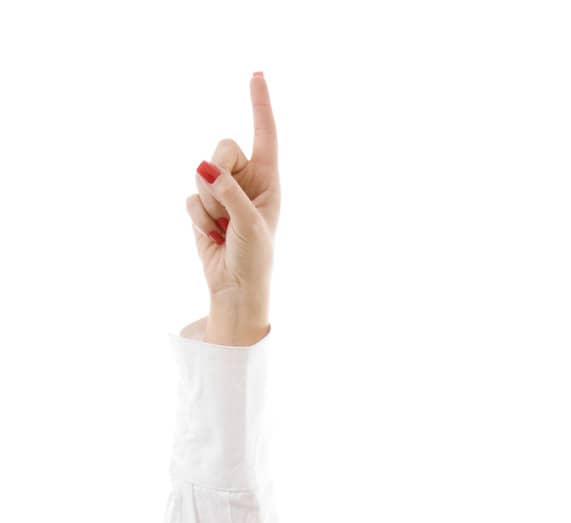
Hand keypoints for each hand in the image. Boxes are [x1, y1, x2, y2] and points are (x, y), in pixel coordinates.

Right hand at [184, 72, 278, 316]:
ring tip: (223, 228)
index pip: (265, 134)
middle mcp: (245, 180)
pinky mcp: (202, 205)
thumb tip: (205, 169)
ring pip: (201, 174)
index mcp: (268, 180)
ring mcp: (222, 191)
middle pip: (222, 149)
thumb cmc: (254, 259)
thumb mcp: (250, 224)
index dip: (260, 104)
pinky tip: (212, 235)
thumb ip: (230, 193)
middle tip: (229, 209)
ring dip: (209, 205)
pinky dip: (198, 219)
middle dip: (219, 176)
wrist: (235, 289)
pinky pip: (190, 197)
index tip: (258, 74)